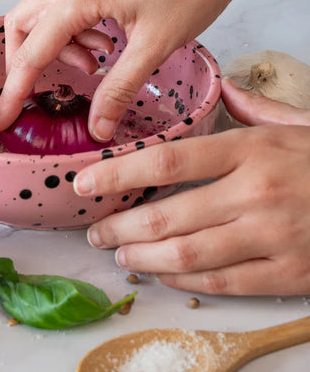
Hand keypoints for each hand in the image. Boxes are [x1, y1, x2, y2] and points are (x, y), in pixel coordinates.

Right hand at [0, 0, 305, 140]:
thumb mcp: (155, 46)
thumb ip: (118, 89)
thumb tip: (98, 127)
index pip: (32, 51)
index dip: (14, 91)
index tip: (2, 118)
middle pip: (22, 26)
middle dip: (27, 64)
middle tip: (47, 90)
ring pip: (41, 15)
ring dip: (57, 48)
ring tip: (96, 62)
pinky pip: (64, 6)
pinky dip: (73, 32)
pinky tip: (105, 42)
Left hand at [73, 79, 309, 294]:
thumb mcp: (298, 124)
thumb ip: (256, 109)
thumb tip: (225, 88)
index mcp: (252, 149)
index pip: (166, 161)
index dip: (117, 175)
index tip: (84, 184)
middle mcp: (256, 192)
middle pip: (167, 216)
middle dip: (120, 227)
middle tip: (96, 232)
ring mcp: (272, 237)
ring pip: (186, 254)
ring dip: (142, 258)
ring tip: (119, 254)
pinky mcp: (288, 273)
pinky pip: (219, 282)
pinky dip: (181, 280)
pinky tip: (160, 274)